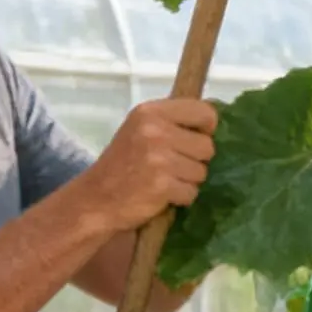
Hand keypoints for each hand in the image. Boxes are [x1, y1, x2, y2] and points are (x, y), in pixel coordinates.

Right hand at [81, 99, 217, 233]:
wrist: (95, 200)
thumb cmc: (123, 164)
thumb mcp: (142, 130)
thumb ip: (173, 123)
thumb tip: (216, 121)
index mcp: (150, 111)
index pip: (205, 112)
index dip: (206, 129)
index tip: (192, 140)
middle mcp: (154, 130)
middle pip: (207, 146)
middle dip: (195, 160)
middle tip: (170, 166)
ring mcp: (158, 158)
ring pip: (202, 171)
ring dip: (187, 180)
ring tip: (163, 180)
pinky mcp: (162, 184)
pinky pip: (191, 192)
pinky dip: (180, 198)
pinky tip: (160, 194)